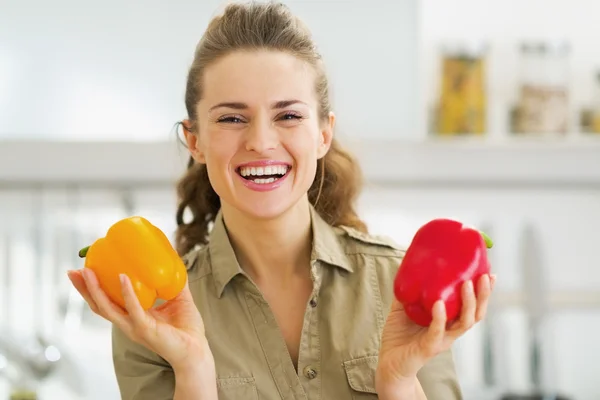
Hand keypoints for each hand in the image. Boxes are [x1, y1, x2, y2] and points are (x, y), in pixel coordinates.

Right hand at [67, 268, 211, 370]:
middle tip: (73, 272)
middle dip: (84, 289)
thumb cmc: (187, 329)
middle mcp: (129, 323)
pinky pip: (134, 309)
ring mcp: (134, 327)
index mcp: (133, 317)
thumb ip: (175, 283)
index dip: (92, 289)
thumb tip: (174, 261)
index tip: (83, 271)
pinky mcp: (145, 329)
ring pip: (107, 309)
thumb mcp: (179, 300)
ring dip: (95, 290)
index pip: (107, 303)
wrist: (197, 350)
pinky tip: (123, 278)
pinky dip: (127, 293)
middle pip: (99, 306)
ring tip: (87, 272)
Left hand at [376, 274, 495, 388]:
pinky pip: (437, 331)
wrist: (388, 361)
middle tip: (485, 277)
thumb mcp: (403, 307)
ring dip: (468, 303)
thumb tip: (409, 267)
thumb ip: (409, 291)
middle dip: (483, 296)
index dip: (483, 292)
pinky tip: (438, 303)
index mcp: (449, 321)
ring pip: (464, 323)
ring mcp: (442, 340)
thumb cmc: (399, 335)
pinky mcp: (429, 347)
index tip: (490, 274)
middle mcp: (450, 331)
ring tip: (467, 285)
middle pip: (476, 314)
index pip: (473, 306)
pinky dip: (440, 317)